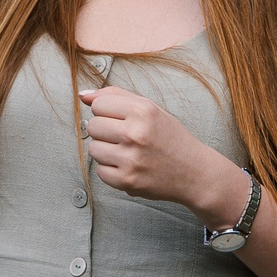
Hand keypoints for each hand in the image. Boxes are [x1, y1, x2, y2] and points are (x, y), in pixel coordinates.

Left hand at [77, 85, 231, 212]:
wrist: (194, 172)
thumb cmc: (170, 137)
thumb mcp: (150, 108)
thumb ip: (116, 96)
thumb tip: (83, 95)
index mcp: (143, 111)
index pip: (98, 104)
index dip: (107, 112)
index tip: (122, 119)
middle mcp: (135, 134)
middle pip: (92, 126)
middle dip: (105, 131)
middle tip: (125, 137)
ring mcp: (130, 159)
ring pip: (93, 149)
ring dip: (106, 151)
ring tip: (127, 152)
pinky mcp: (127, 181)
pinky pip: (100, 171)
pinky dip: (111, 169)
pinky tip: (128, 166)